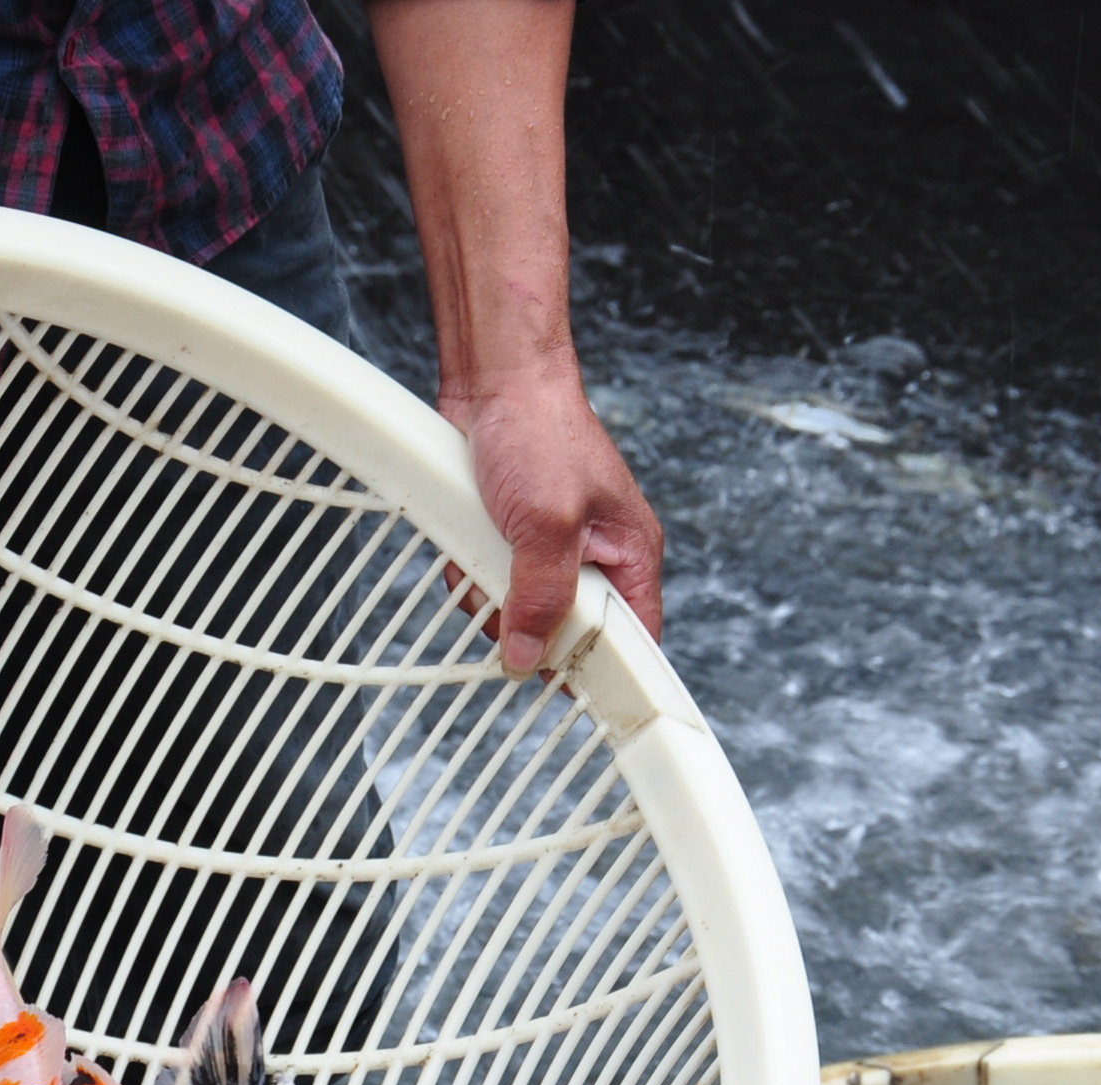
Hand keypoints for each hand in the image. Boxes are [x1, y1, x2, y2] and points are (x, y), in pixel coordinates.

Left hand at [447, 372, 664, 674]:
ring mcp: (553, 546)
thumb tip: (530, 659)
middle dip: (527, 619)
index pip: (634, 637)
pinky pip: (491, 580)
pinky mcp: (513, 537)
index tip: (565, 691)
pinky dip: (471, 568)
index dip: (602, 669)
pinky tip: (466, 539)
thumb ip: (542, 596)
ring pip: (522, 609)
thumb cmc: (538, 430)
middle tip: (505, 598)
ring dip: (491, 590)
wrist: (492, 377)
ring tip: (484, 548)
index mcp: (630, 554)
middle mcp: (598, 555)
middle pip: (568, 631)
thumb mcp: (546, 524)